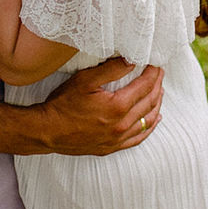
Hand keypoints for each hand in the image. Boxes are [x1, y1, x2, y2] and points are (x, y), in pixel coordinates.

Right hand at [35, 58, 163, 154]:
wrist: (47, 131)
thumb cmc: (63, 103)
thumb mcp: (85, 80)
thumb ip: (111, 69)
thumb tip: (132, 60)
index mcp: (117, 106)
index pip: (144, 86)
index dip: (153, 73)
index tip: (157, 64)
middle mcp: (121, 125)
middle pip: (149, 102)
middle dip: (157, 85)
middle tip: (160, 73)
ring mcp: (117, 139)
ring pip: (147, 121)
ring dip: (157, 105)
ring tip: (160, 91)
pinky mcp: (111, 147)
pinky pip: (138, 138)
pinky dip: (149, 127)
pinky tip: (155, 119)